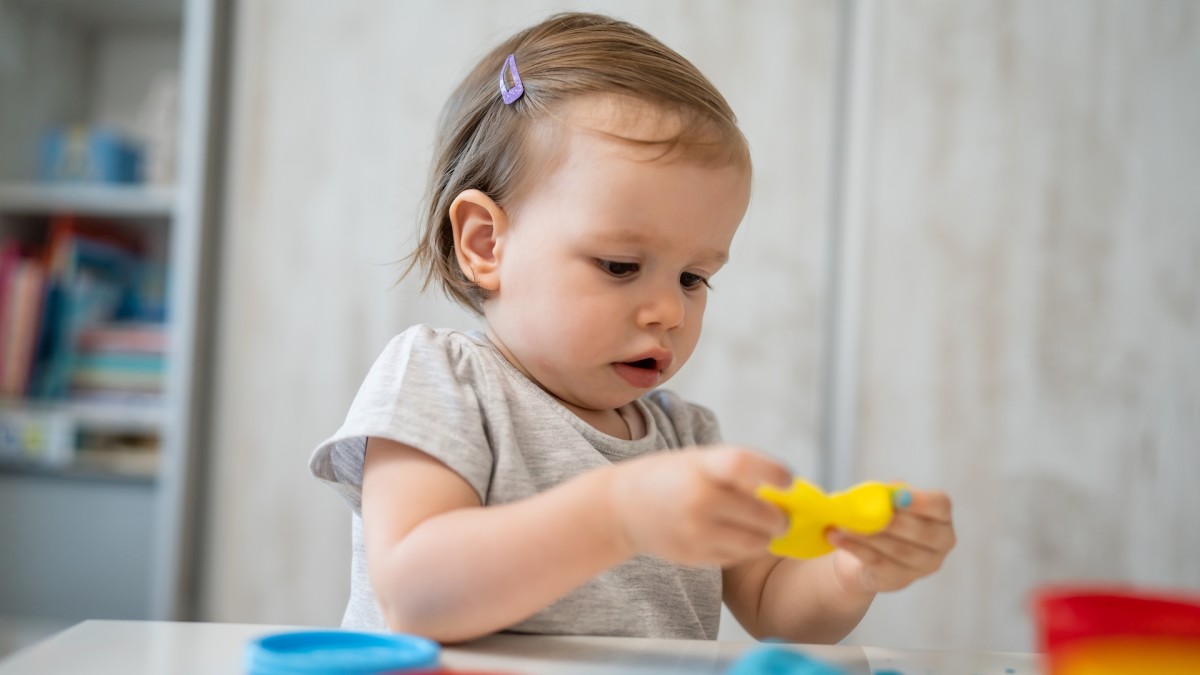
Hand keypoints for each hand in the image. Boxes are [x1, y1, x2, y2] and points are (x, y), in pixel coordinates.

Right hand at [608, 446, 790, 565]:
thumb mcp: (698, 460)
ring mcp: (696, 532)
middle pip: (762, 514)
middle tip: (782, 517)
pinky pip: (736, 557)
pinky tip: (734, 536)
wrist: (622, 508)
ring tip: (761, 528)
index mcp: (700, 466)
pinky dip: (744, 549)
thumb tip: (783, 492)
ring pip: (755, 543)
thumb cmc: (669, 477)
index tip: (788, 480)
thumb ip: (735, 471)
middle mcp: (698, 499)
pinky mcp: (694, 556)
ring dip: (765, 537)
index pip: (743, 464)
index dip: (773, 472)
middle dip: (780, 518)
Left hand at [827, 487, 954, 593]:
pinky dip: (856, 549)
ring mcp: (923, 565)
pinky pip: (879, 563)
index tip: (897, 497)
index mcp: (941, 517)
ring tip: (842, 524)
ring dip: (868, 535)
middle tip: (864, 512)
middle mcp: (941, 543)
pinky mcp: (901, 580)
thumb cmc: (882, 520)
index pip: (940, 506)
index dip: (921, 501)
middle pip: (921, 532)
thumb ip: (887, 495)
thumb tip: (882, 493)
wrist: (865, 556)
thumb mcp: (887, 503)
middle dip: (891, 522)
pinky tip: (837, 538)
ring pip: (898, 549)